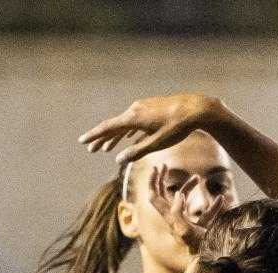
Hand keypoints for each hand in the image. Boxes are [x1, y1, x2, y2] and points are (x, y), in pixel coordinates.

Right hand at [80, 93, 225, 162]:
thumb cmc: (177, 127)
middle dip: (101, 139)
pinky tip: (126, 138)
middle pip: (113, 126)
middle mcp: (135, 110)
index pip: (108, 127)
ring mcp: (143, 107)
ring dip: (114, 136)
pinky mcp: (151, 108)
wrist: (195, 108)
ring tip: (105, 149)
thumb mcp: (157, 143)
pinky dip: (127, 131)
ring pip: (124, 123)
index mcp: (133, 118)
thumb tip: (118, 160)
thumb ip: (137, 152)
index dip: (94, 135)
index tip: (82, 141)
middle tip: (90, 149)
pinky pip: (134, 121)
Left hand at [148, 164, 217, 252]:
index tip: (157, 167)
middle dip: (162, 180)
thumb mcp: (186, 231)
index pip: (155, 196)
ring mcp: (187, 224)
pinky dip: (212, 206)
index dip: (153, 181)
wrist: (209, 267)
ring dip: (189, 188)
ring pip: (184, 202)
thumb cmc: (198, 251)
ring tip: (198, 177)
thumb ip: (178, 214)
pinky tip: (221, 199)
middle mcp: (176, 219)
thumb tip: (178, 194)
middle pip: (163, 196)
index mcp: (170, 218)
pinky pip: (205, 215)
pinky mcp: (200, 230)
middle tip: (165, 166)